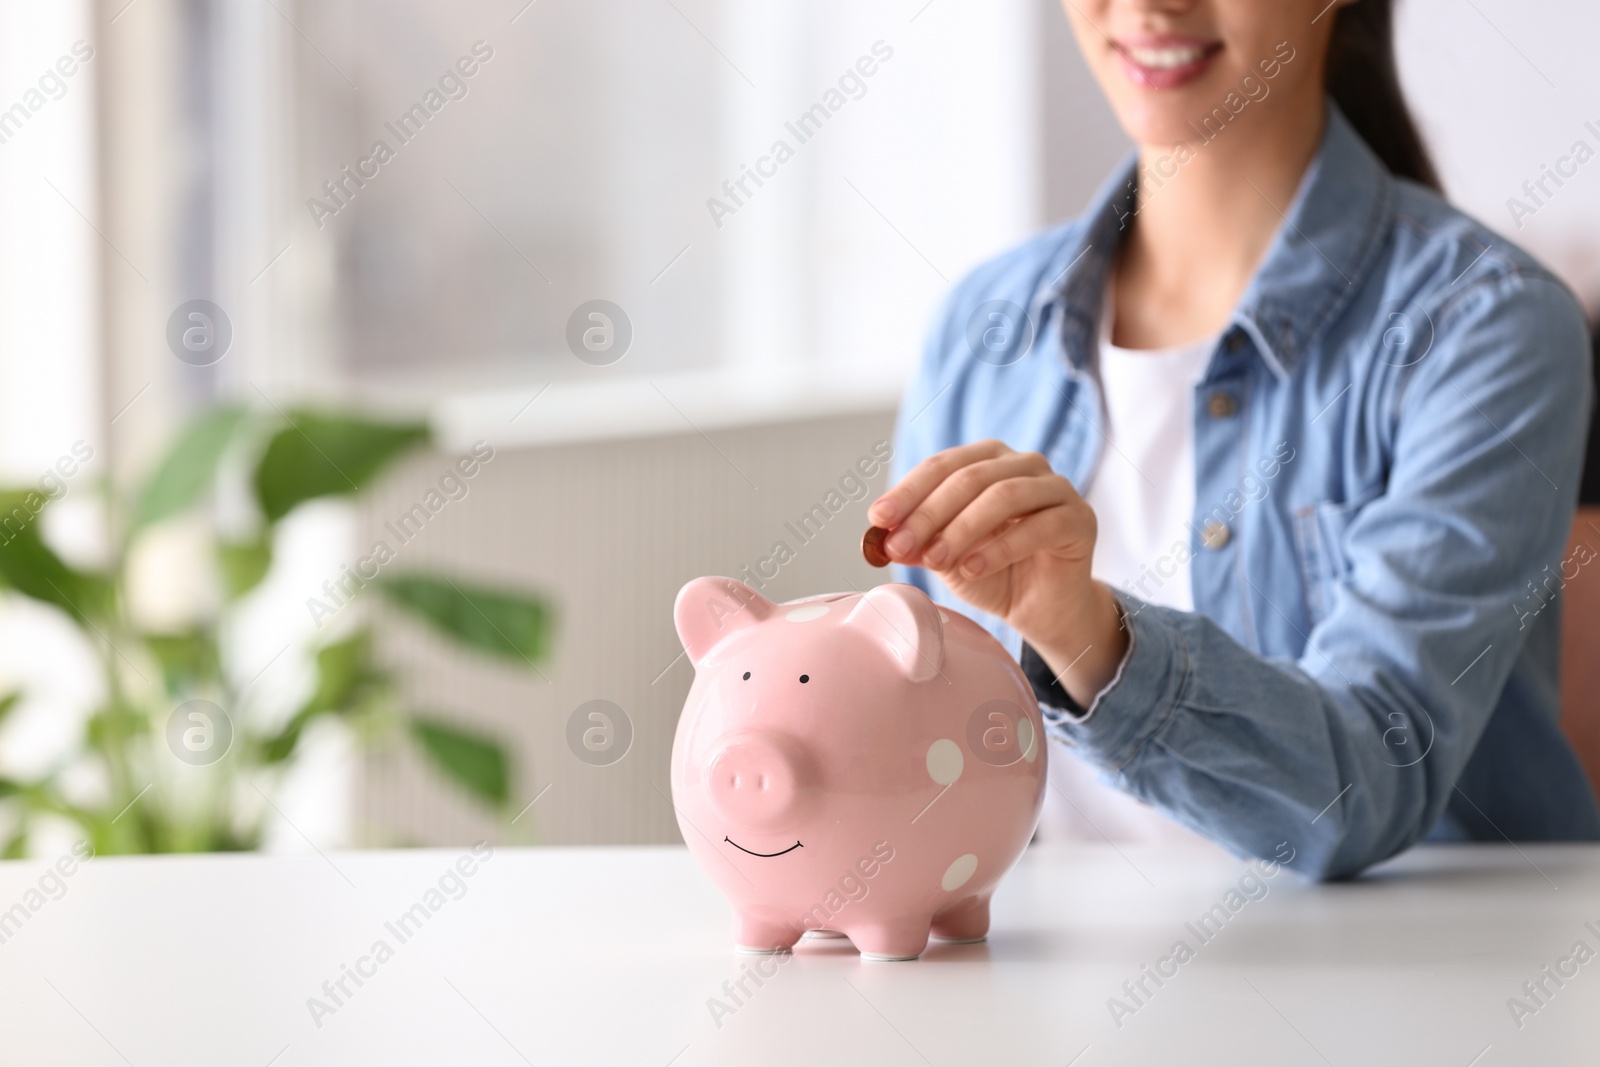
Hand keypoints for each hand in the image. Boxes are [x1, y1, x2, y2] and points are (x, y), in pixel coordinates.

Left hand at [868, 440, 1126, 703]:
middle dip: (928, 513)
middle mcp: (1024, 464)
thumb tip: (882, 537)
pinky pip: (1037, 527)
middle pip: (970, 477)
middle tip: (900, 546)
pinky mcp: (1080, 519)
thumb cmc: (993, 574)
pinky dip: (999, 548)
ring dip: (961, 529)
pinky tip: (972, 569)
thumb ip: (919, 542)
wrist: (1041, 609)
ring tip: (935, 560)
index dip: (908, 491)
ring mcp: (1056, 488)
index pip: (942, 465)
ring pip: (1003, 496)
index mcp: (988, 460)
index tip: (878, 519)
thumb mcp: (946, 558)